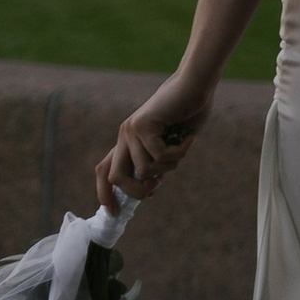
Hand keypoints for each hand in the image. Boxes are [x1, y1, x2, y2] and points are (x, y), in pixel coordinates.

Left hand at [95, 72, 215, 215]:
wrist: (194, 86)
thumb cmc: (187, 115)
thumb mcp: (169, 146)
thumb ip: (156, 164)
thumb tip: (148, 188)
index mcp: (127, 142)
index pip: (105, 171)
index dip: (105, 194)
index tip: (114, 213)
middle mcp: (124, 136)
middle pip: (115, 177)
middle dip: (137, 191)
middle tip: (158, 186)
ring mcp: (131, 129)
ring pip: (144, 170)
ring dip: (168, 168)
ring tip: (181, 150)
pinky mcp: (144, 124)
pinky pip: (159, 156)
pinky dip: (178, 153)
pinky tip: (188, 138)